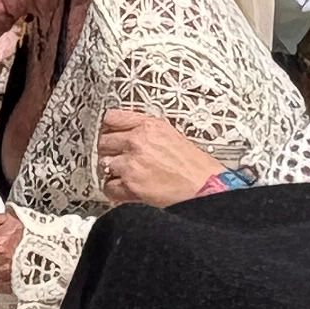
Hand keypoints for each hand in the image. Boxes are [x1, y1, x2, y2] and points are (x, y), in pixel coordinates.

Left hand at [96, 108, 222, 206]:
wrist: (205, 188)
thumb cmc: (197, 167)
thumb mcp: (174, 136)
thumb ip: (149, 132)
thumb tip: (131, 134)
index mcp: (149, 126)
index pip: (112, 118)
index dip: (108, 128)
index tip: (108, 133)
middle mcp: (137, 142)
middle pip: (104, 141)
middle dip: (109, 151)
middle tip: (116, 157)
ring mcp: (132, 164)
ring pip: (103, 164)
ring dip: (111, 171)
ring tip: (123, 175)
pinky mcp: (130, 185)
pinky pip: (108, 186)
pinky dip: (114, 190)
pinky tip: (123, 189)